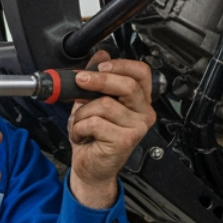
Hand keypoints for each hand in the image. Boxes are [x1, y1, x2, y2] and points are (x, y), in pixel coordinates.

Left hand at [68, 51, 155, 209]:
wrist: (90, 168)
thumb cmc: (93, 137)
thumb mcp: (91, 102)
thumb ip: (96, 79)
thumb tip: (100, 55)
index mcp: (139, 100)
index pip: (141, 73)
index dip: (121, 65)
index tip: (100, 65)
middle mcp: (143, 113)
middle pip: (127, 85)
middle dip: (98, 80)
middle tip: (80, 81)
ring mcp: (137, 127)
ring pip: (104, 104)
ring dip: (82, 113)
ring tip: (81, 124)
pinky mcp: (126, 140)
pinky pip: (95, 122)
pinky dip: (80, 127)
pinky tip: (82, 136)